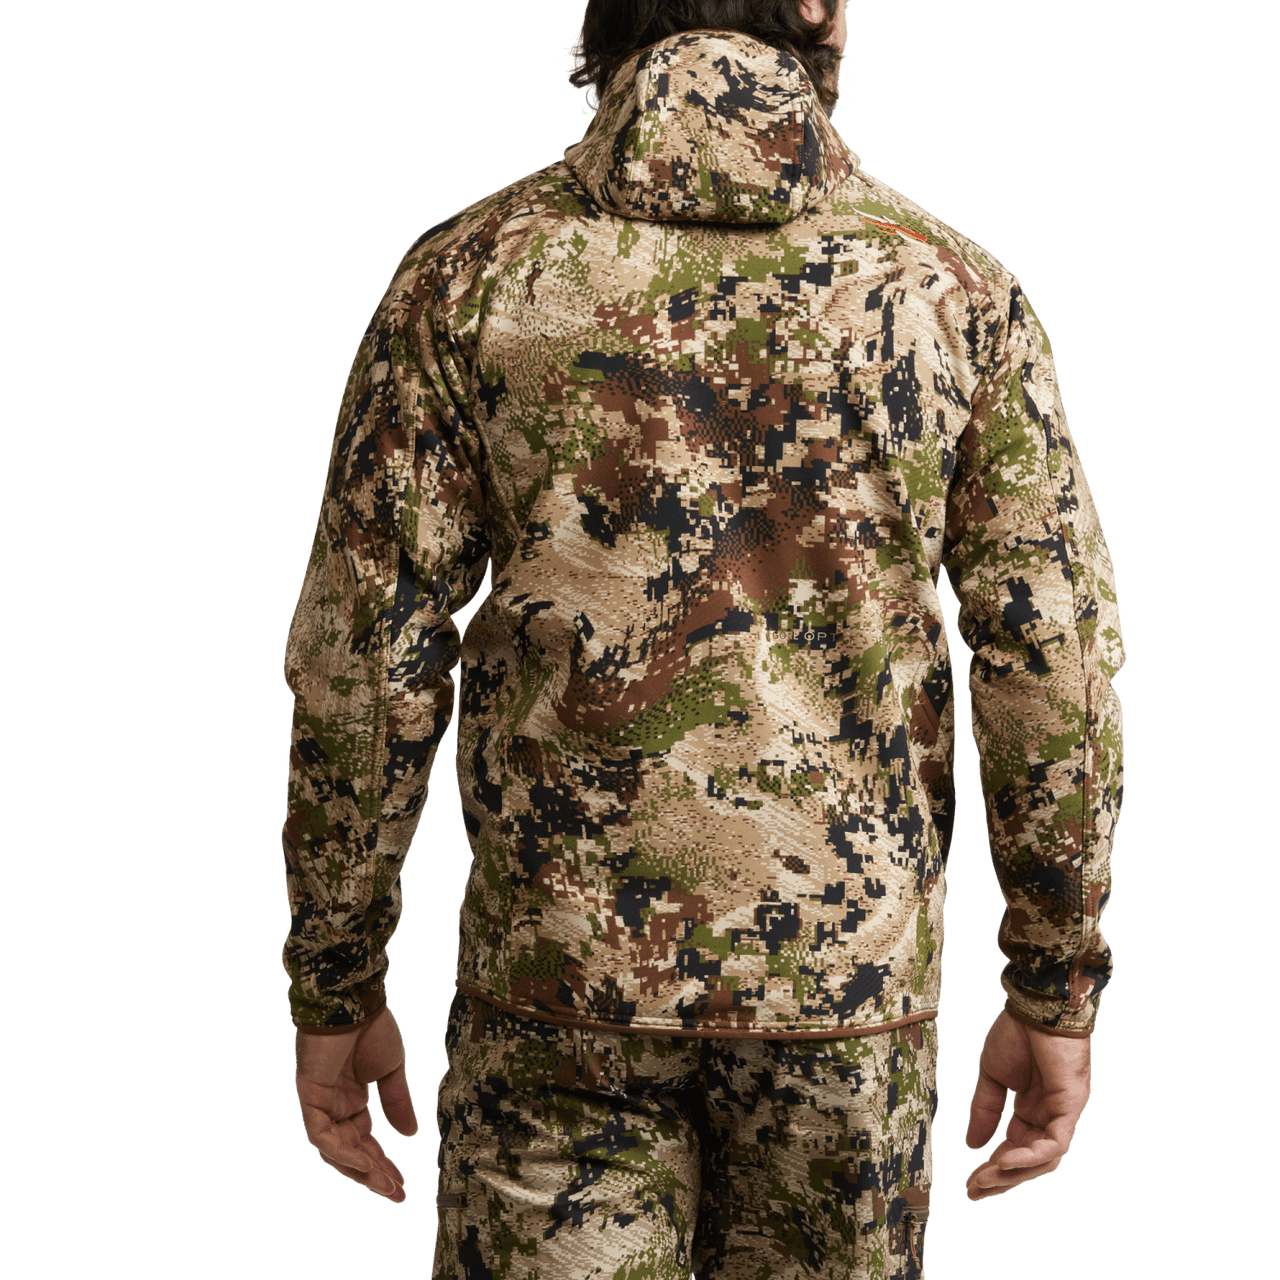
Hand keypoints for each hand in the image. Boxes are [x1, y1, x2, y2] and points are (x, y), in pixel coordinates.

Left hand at [294, 1004, 418, 1202]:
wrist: (356, 1002)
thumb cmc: (373, 1029)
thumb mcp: (392, 1071)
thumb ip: (397, 1103)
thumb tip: (411, 1134)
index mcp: (352, 1100)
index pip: (365, 1142)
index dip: (382, 1164)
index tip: (402, 1185)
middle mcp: (334, 1106)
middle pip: (351, 1151)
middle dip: (373, 1174)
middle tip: (396, 1194)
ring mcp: (320, 1103)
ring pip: (335, 1149)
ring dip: (360, 1168)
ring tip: (385, 1184)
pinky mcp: (310, 1096)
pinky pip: (321, 1134)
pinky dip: (340, 1150)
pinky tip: (362, 1162)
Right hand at [964, 1007, 1091, 1201]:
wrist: (1033, 1008)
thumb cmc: (1016, 1034)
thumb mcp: (991, 1076)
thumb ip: (985, 1110)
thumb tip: (972, 1145)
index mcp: (1032, 1110)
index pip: (1014, 1149)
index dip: (993, 1168)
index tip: (970, 1183)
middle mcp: (1049, 1117)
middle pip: (1029, 1162)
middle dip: (1001, 1179)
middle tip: (973, 1191)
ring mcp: (1062, 1114)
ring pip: (1043, 1160)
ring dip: (1013, 1174)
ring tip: (984, 1180)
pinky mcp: (1070, 1108)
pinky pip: (1053, 1145)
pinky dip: (1029, 1157)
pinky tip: (1004, 1160)